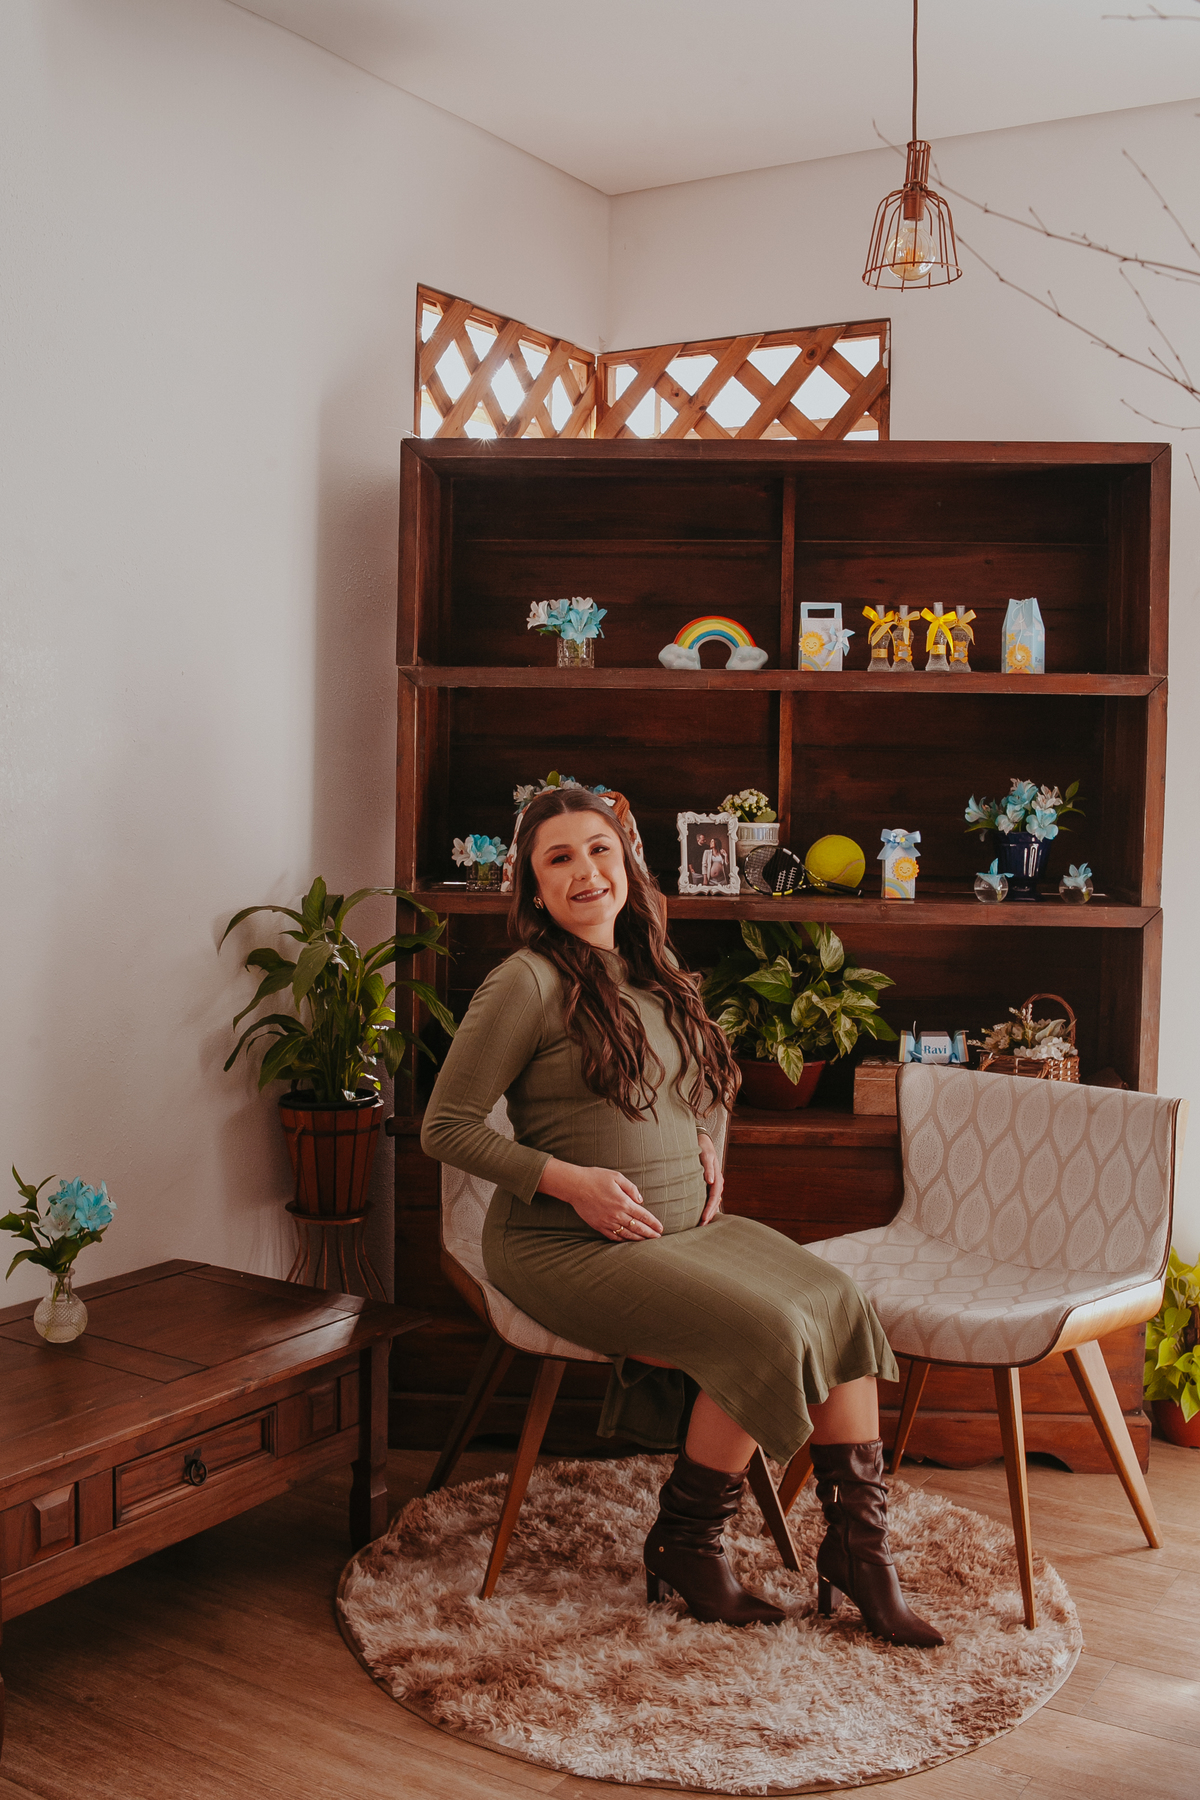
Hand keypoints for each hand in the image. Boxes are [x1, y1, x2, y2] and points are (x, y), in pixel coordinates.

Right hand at [539, 1158, 663, 1240]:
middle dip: (649, 1234)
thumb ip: (631, 1188)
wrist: (575, 1185)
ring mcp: (607, 1222)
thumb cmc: (596, 1177)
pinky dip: (623, 1240)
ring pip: (627, 1234)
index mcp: (623, 1202)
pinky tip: (628, 1240)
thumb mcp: (617, 1176)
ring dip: (638, 1239)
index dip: (653, 1223)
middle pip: (638, 1227)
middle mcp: (617, 1214)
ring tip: (646, 1241)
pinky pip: (613, 1236)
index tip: (660, 1229)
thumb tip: (641, 1201)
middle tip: (658, 1238)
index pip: (643, 1216)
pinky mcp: (598, 1226)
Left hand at [698, 1130, 722, 1224]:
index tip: (703, 1218)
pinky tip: (700, 1213)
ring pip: (713, 1201)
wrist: (702, 1140)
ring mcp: (713, 1184)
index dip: (710, 1208)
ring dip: (708, 1212)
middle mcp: (716, 1182)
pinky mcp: (707, 1184)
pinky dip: (705, 1206)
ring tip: (701, 1224)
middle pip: (715, 1202)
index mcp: (717, 1177)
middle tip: (701, 1226)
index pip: (715, 1196)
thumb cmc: (702, 1147)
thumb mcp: (705, 1154)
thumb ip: (708, 1167)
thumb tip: (711, 1181)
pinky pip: (708, 1197)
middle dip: (709, 1214)